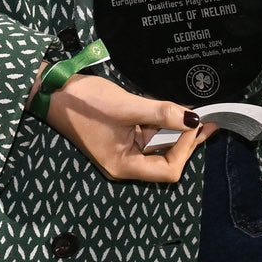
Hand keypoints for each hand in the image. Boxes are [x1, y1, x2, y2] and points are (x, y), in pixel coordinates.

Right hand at [43, 74, 215, 181]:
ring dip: (175, 129)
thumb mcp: (127, 107)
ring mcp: (123, 148)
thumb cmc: (85, 104)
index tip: (194, 125)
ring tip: (195, 111)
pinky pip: (148, 132)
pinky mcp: (121, 134)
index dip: (184, 150)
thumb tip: (194, 119)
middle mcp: (126, 163)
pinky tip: (174, 108)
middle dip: (186, 140)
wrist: (53, 91)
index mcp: (124, 166)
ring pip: (159, 143)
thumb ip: (162, 113)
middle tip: (208, 119)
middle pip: (166, 159)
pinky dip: (162, 122)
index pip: (168, 170)